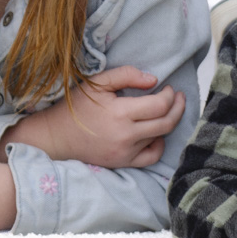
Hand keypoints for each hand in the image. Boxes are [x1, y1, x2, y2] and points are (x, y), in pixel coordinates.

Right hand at [0, 65, 184, 168]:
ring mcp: (125, 152)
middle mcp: (126, 135)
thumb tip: (154, 80)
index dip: (169, 95)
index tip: (168, 88)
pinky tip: (155, 134)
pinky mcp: (123, 162)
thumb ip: (126, 75)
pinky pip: (151, 157)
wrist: (57, 136)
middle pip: (166, 123)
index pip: (159, 105)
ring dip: (169, 122)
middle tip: (178, 97)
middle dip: (178, 107)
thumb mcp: (98, 83)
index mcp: (120, 113)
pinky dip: (158, 144)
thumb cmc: (77, 106)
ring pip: (161, 138)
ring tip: (168, 111)